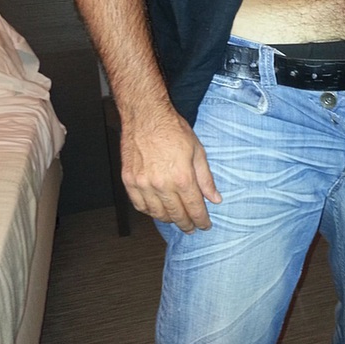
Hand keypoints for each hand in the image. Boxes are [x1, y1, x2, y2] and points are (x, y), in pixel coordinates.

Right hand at [120, 108, 221, 233]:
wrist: (146, 115)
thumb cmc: (172, 129)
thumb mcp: (197, 151)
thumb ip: (206, 178)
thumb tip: (215, 198)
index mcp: (182, 177)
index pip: (194, 209)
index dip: (201, 220)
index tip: (205, 226)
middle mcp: (161, 184)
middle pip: (176, 215)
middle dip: (187, 224)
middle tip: (192, 227)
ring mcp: (143, 184)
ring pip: (157, 213)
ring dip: (168, 219)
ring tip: (176, 218)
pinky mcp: (129, 181)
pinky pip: (139, 205)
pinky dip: (149, 212)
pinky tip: (157, 210)